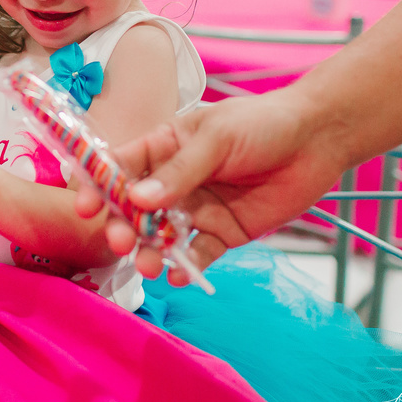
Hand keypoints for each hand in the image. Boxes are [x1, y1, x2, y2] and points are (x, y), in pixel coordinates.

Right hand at [75, 91, 344, 284]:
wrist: (317, 140)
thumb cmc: (261, 125)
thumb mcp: (216, 137)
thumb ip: (180, 171)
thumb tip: (139, 198)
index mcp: (164, 146)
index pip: (121, 166)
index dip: (99, 185)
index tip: (84, 206)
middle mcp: (174, 180)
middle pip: (135, 208)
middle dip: (123, 225)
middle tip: (120, 241)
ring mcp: (196, 209)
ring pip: (161, 235)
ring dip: (149, 251)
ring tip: (148, 266)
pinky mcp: (222, 233)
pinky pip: (197, 254)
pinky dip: (186, 267)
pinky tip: (179, 276)